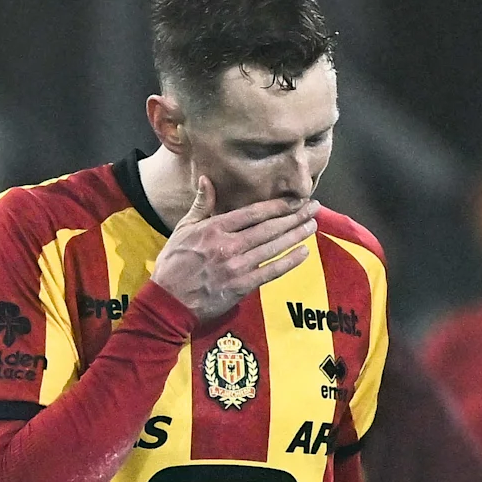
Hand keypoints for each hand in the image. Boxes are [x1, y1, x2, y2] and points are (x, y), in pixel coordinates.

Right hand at [148, 175, 315, 322]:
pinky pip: (271, 272)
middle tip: (314, 208)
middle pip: (268, 228)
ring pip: (273, 247)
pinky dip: (289, 262)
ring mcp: (236, 267)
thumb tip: (207, 179)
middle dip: (294, 217)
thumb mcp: (182, 230)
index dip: (277, 206)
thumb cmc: (173, 264)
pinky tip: (303, 253)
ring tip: (312, 225)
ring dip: (296, 235)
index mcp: (213, 229)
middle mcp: (228, 246)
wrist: (167, 302)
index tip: (295, 200)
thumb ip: (200, 205)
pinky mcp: (241, 286)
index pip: (252, 213)